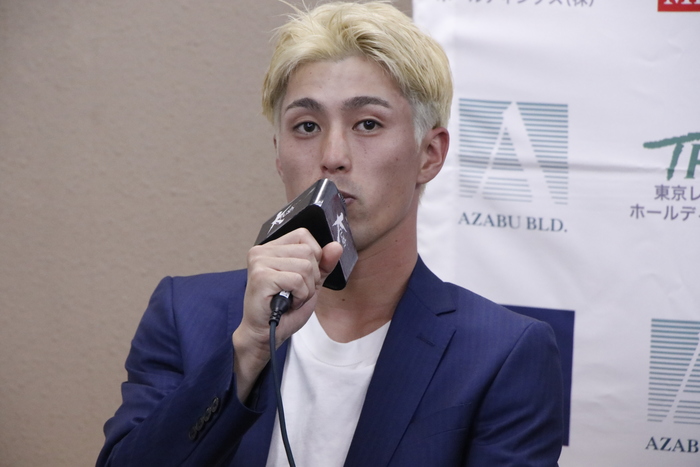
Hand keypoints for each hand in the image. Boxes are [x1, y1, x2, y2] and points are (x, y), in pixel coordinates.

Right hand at [232, 228, 342, 400]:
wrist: (267, 334)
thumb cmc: (285, 309)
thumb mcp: (311, 283)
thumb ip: (324, 264)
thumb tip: (336, 246)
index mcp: (271, 248)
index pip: (304, 235)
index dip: (313, 258)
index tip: (300, 278)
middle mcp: (261, 251)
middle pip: (308, 252)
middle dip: (311, 278)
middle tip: (294, 293)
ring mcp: (259, 262)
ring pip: (305, 266)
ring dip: (305, 290)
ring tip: (290, 299)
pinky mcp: (261, 276)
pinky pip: (297, 280)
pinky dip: (299, 296)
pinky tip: (286, 303)